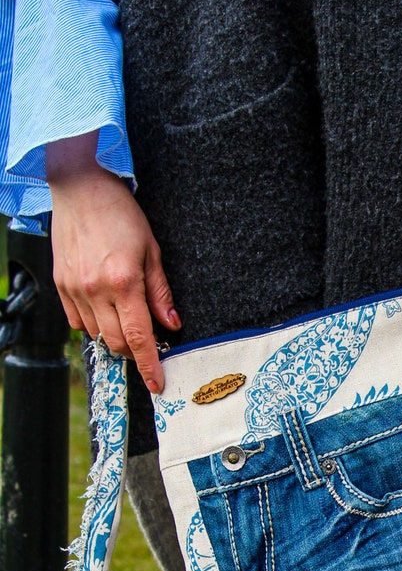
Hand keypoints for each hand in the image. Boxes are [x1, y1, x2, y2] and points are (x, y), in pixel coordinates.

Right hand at [47, 132, 179, 392]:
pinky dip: (93, 324)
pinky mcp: (60, 284)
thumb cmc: (120, 212)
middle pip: (116, 343)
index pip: (139, 337)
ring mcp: (74, 288)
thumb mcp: (152, 249)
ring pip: (96, 335)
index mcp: (123, 282)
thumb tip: (172, 324)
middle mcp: (95, 290)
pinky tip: (104, 309)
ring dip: (114, 337)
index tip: (157, 384)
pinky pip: (77, 321)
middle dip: (134, 352)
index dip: (149, 365)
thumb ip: (161, 292)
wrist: (79, 186)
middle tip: (147, 344)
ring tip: (125, 319)